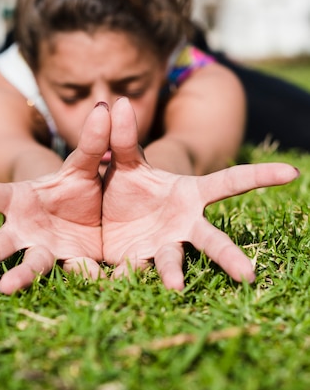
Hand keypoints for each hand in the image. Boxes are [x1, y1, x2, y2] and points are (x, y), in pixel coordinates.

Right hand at [0, 102, 110, 293]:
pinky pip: (74, 272)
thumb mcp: (85, 164)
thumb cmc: (80, 185)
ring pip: (28, 268)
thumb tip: (105, 105)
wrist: (103, 214)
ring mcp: (46, 249)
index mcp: (19, 199)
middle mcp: (26, 228)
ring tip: (5, 289)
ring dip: (18, 279)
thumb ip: (92, 142)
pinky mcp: (71, 264)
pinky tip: (94, 279)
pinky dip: (84, 276)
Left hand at [102, 98, 298, 288]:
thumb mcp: (124, 160)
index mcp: (188, 193)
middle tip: (248, 274)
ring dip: (174, 273)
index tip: (293, 173)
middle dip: (229, 256)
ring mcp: (160, 244)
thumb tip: (120, 101)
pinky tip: (117, 281)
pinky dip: (126, 277)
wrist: (98, 212)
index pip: (229, 183)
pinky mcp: (135, 260)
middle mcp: (181, 223)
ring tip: (174, 287)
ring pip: (172, 261)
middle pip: (211, 240)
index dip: (259, 176)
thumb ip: (123, 137)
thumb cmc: (124, 183)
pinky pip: (133, 270)